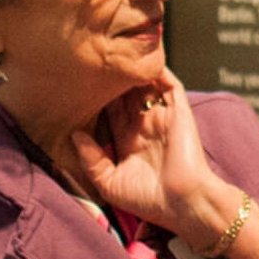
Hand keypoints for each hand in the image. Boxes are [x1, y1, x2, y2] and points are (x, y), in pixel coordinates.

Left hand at [71, 68, 215, 230]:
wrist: (183, 203)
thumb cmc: (148, 200)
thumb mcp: (109, 183)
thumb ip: (91, 160)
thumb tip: (74, 134)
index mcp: (127, 140)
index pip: (109, 110)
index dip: (96, 97)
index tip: (78, 83)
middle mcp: (144, 125)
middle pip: (125, 93)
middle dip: (112, 79)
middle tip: (94, 62)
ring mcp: (162, 116)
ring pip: (145, 85)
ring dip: (132, 72)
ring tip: (114, 55)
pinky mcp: (178, 111)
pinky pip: (169, 84)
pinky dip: (158, 70)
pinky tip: (141, 59)